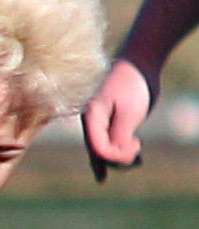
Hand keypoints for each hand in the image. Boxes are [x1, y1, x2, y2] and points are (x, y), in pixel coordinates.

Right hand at [83, 58, 153, 180]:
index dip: (117, 156)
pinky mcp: (108, 121)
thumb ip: (119, 137)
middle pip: (98, 153)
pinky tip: (119, 166)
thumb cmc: (133, 84)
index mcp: (91, 119)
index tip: (137, 144)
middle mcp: (90, 123)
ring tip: (139, 160)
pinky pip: (107, 143)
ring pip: (103, 151)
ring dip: (120, 159)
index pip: (98, 149)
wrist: (138, 62)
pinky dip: (117, 154)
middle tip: (138, 148)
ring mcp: (98, 123)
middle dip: (118, 159)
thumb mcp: (130, 112)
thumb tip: (114, 159)